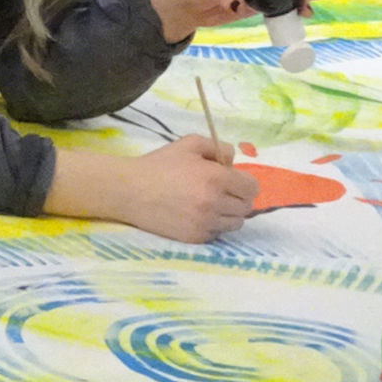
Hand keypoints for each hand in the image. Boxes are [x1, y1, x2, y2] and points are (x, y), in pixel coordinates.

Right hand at [48, 138, 256, 241]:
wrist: (129, 190)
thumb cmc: (159, 165)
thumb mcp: (189, 144)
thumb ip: (218, 147)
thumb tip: (233, 162)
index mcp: (216, 177)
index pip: (252, 188)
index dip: (244, 183)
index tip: (233, 182)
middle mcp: (214, 202)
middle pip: (246, 207)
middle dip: (237, 198)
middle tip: (221, 193)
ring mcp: (205, 222)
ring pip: (235, 223)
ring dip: (227, 214)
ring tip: (209, 206)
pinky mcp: (195, 237)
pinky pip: (217, 234)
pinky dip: (212, 226)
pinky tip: (196, 216)